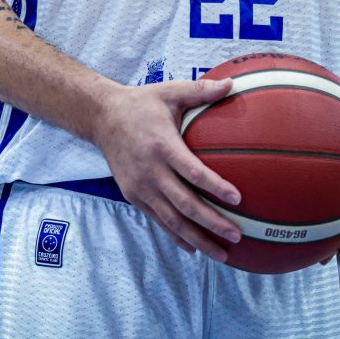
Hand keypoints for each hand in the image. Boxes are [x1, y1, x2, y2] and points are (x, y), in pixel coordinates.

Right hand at [90, 77, 242, 261]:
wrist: (102, 118)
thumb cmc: (142, 103)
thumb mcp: (170, 92)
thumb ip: (200, 90)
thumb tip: (232, 84)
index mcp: (163, 146)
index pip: (192, 172)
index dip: (214, 187)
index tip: (237, 199)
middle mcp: (151, 171)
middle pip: (184, 205)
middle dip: (212, 223)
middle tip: (237, 236)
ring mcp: (141, 187)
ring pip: (171, 220)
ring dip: (197, 239)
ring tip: (222, 254)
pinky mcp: (134, 196)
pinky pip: (158, 220)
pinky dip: (176, 236)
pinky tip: (194, 248)